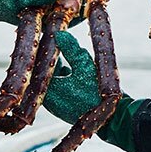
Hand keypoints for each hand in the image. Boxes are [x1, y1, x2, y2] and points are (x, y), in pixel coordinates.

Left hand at [45, 31, 140, 151]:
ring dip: (55, 66)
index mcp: (47, 91)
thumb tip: (58, 33)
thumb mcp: (85, 66)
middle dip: (48, 56)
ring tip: (59, 46)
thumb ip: (71, 49)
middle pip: (42, 72)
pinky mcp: (65, 105)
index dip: (43, 48)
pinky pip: (58, 86)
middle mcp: (48, 100)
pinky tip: (67, 62)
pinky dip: (61, 75)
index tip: (48, 33)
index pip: (39, 65)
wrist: (111, 118)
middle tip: (52, 36)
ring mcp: (56, 104)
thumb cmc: (97, 93)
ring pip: (51, 79)